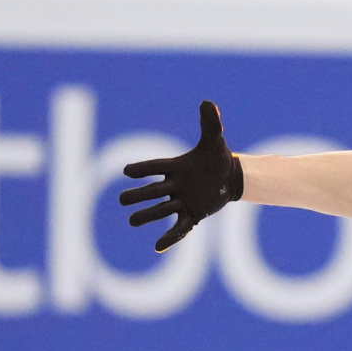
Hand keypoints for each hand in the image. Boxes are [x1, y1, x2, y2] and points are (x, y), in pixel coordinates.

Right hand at [119, 100, 243, 251]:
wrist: (229, 178)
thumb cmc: (217, 158)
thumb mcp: (215, 141)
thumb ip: (211, 123)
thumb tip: (208, 102)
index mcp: (176, 167)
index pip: (156, 167)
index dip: (143, 169)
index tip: (127, 171)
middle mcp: (174, 185)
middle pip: (153, 191)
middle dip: (139, 195)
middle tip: (122, 199)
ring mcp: (182, 201)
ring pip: (161, 210)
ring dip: (147, 215)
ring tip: (131, 221)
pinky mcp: (192, 216)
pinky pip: (179, 229)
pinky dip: (170, 239)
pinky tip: (157, 248)